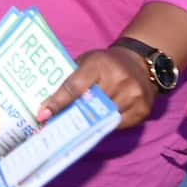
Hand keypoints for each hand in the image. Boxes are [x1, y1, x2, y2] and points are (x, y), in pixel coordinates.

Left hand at [38, 47, 155, 129]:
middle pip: (89, 105)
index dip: (57, 102)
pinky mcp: (143, 109)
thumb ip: (71, 79)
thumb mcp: (87, 61)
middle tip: (56, 125)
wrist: (140, 62)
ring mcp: (133, 95)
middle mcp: (118, 79)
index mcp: (98, 64)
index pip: (74, 87)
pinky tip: (101, 119)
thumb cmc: (106, 63)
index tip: (43, 114)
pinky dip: (106, 124)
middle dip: (71, 116)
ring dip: (89, 122)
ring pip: (103, 118)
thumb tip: (48, 103)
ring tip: (77, 125)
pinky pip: (118, 125)